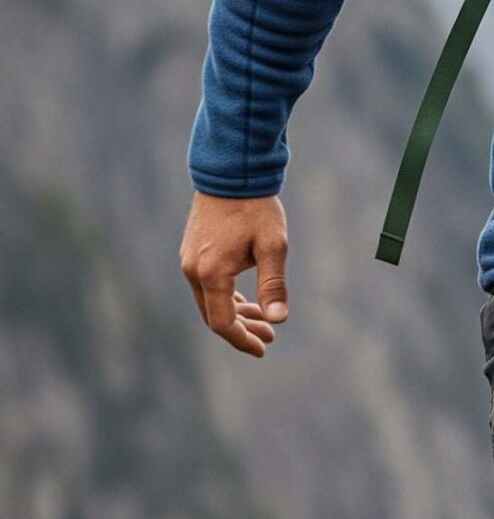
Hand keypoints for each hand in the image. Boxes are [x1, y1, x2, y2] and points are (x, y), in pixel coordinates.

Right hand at [180, 192, 289, 357]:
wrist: (230, 171)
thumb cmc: (255, 207)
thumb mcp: (272, 246)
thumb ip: (274, 284)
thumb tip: (279, 319)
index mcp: (212, 273)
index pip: (223, 322)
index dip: (243, 339)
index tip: (264, 348)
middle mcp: (194, 270)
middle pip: (213, 316)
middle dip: (242, 329)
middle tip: (270, 336)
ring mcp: (189, 260)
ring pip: (209, 301)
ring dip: (235, 313)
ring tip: (264, 319)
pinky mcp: (192, 251)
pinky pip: (206, 286)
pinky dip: (225, 297)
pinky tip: (246, 299)